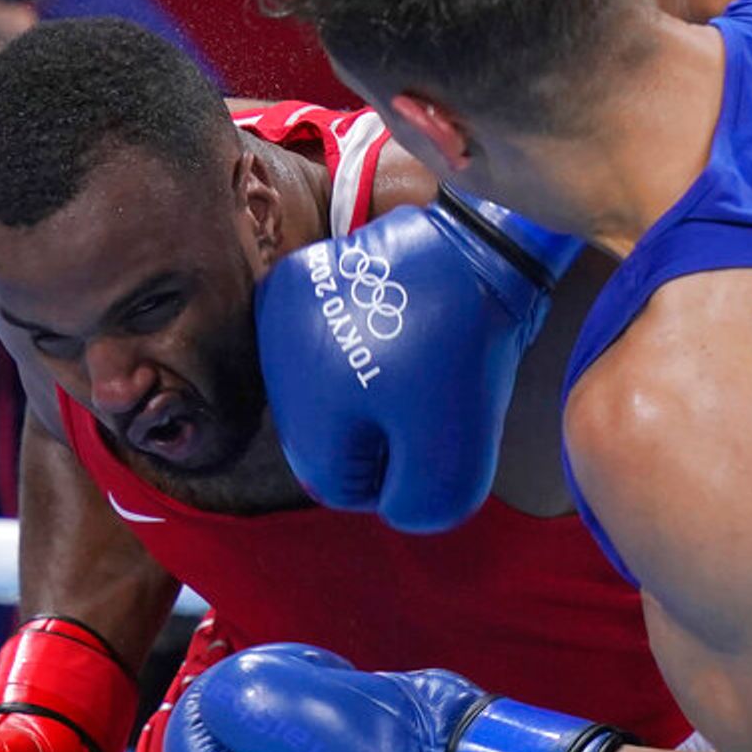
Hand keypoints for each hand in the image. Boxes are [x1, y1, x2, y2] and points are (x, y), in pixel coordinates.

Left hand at [161, 643, 624, 751]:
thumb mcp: (288, 714)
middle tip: (283, 668)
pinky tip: (337, 682)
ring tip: (317, 670)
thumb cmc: (378, 747)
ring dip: (280, 691)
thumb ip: (230, 700)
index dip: (204, 703)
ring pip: (260, 732)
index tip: (242, 668)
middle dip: (247, 696)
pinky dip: (309, 699)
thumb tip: (215, 695)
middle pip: (222, 747)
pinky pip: (299, 730)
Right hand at [254, 189, 579, 531]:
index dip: (393, 475)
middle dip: (376, 436)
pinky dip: (357, 351)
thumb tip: (393, 505)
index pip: (336, 486)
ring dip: (364, 394)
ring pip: (320, 394)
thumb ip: (420, 504)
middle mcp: (274, 360)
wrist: (478, 246)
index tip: (429, 435)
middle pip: (322, 439)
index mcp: (303, 407)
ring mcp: (280, 315)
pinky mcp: (299, 282)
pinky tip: (394, 333)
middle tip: (425, 402)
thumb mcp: (458, 455)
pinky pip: (320, 345)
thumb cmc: (464, 354)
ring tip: (412, 363)